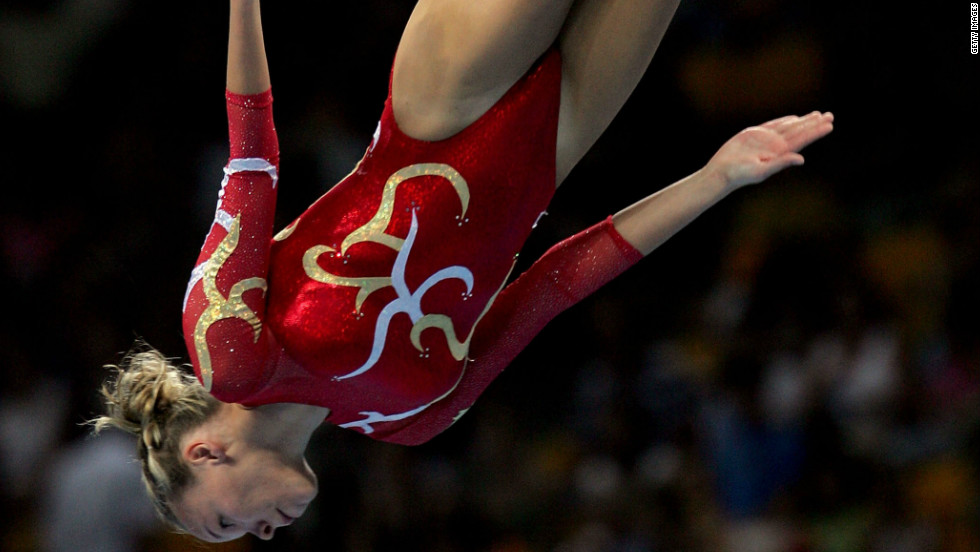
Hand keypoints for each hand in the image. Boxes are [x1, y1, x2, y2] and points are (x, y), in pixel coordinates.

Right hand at [707, 111, 833, 189]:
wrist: (721, 172)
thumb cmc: (739, 175)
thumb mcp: (762, 171)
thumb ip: (781, 163)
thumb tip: (801, 159)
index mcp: (780, 153)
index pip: (802, 140)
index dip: (815, 132)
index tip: (829, 125)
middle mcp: (775, 146)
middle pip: (799, 131)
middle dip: (814, 123)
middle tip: (830, 115)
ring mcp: (765, 140)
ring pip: (789, 127)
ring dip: (803, 121)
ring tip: (817, 115)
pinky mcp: (753, 135)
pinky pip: (773, 125)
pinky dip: (784, 120)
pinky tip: (794, 119)